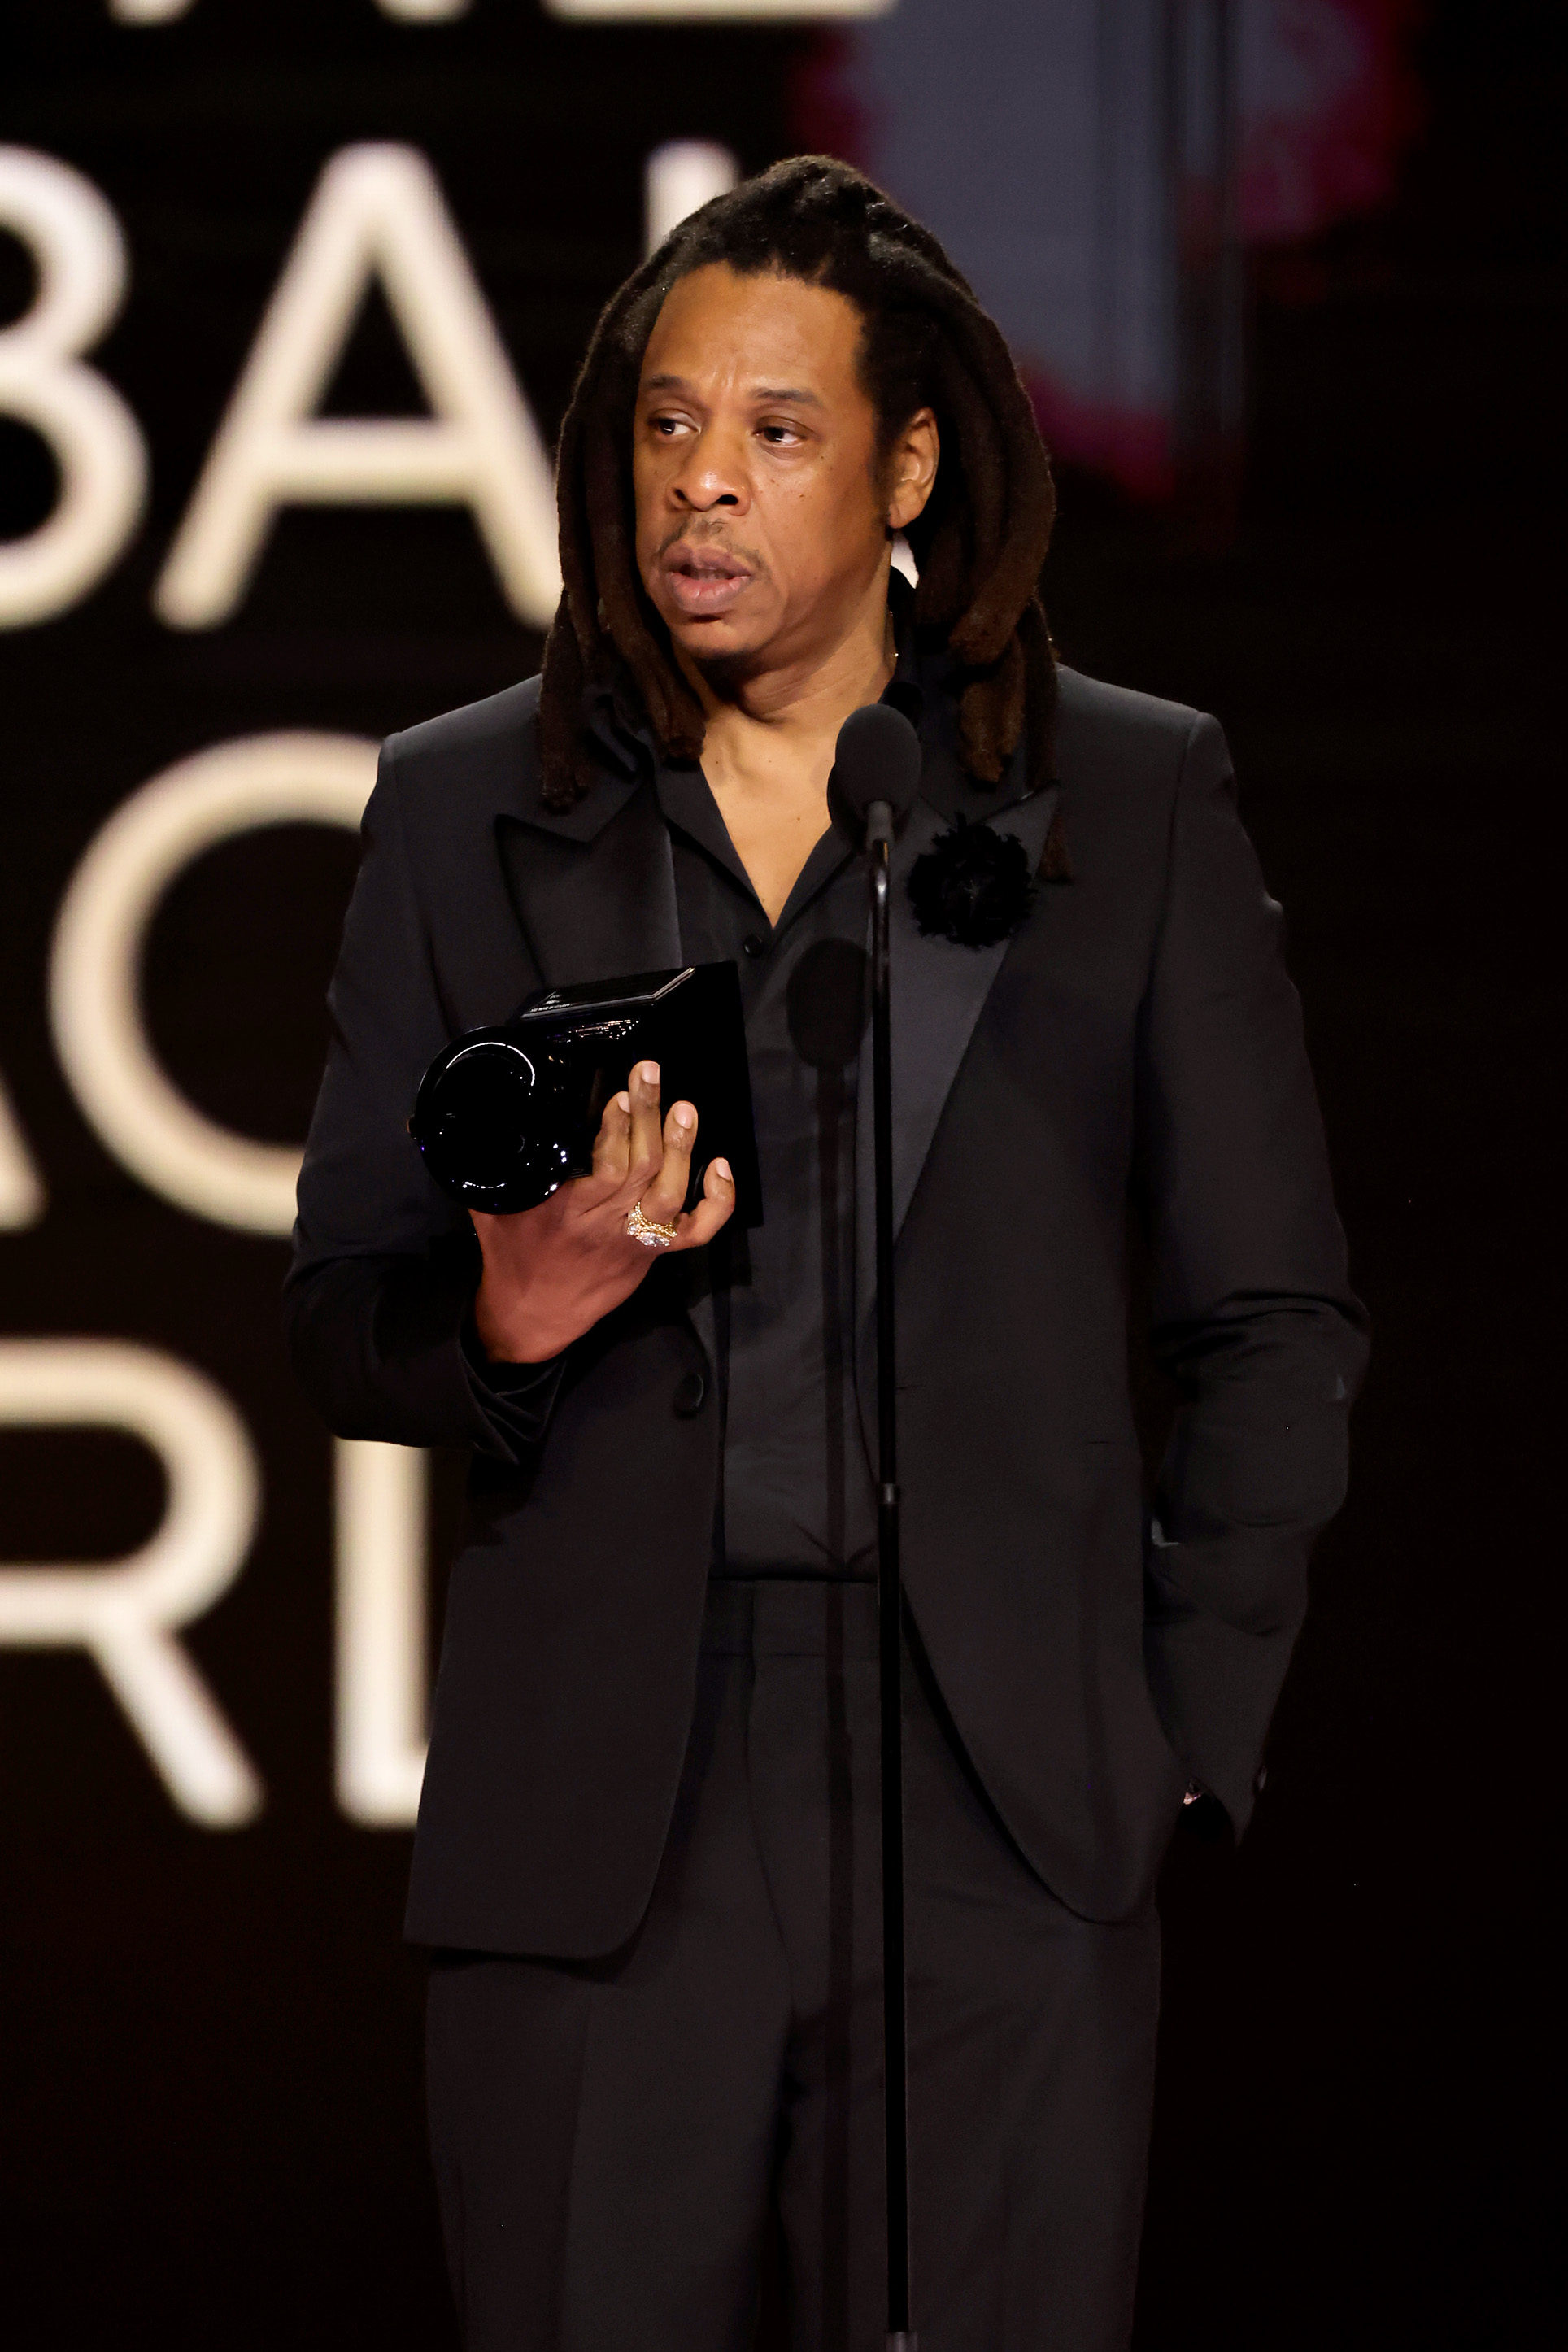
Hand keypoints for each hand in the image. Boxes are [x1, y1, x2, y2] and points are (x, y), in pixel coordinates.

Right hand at [469, 1060, 734, 1363]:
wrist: (533, 1316)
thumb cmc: (511, 1254)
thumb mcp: (488, 1205)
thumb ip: (478, 1163)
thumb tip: (437, 1120)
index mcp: (568, 1210)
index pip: (603, 1165)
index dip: (616, 1129)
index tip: (617, 1094)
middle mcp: (608, 1221)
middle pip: (641, 1167)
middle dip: (648, 1116)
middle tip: (649, 1074)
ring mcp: (637, 1238)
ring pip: (671, 1194)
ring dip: (682, 1149)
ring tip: (684, 1109)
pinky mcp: (655, 1252)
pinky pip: (697, 1232)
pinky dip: (718, 1202)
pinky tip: (721, 1166)